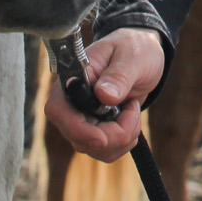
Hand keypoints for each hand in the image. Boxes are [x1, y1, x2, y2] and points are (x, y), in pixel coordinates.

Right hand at [44, 27, 163, 161]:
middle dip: (111, 135)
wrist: (143, 56)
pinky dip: (123, 142)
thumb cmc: (135, 49)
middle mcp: (72, 102)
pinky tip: (132, 120)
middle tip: (133, 110)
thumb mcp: (132, 56)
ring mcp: (82, 118)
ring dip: (121, 139)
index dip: (76, 129)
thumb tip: (103, 95)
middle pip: (78, 137)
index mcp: (74, 78)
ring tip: (133, 110)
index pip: (58, 110)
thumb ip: (119, 75)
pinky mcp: (95, 130)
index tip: (102, 137)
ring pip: (92, 148)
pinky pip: (104, 151)